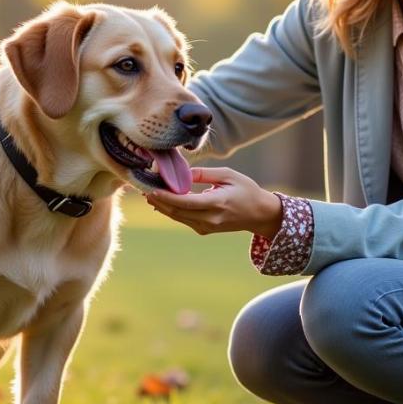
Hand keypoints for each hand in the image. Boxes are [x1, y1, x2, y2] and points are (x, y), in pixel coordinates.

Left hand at [145, 167, 282, 237]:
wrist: (259, 214)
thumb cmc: (246, 190)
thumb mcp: (228, 175)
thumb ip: (204, 174)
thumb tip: (183, 173)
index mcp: (217, 203)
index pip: (186, 202)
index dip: (166, 197)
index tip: (151, 189)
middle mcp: (210, 219)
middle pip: (177, 211)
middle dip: (158, 201)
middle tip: (143, 189)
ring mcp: (207, 227)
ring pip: (178, 217)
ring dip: (162, 206)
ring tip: (148, 194)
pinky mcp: (205, 230)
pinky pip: (184, 220)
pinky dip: (171, 211)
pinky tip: (162, 202)